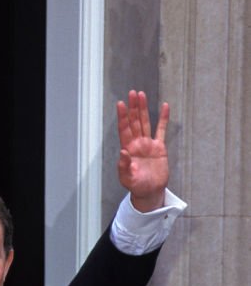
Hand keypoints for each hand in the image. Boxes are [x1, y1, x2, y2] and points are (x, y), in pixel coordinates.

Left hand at [117, 90, 169, 211]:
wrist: (150, 192)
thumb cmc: (136, 186)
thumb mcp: (127, 178)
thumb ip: (124, 166)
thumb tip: (123, 152)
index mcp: (127, 149)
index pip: (124, 129)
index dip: (122, 117)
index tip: (120, 104)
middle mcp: (137, 143)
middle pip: (134, 121)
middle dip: (133, 107)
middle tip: (132, 93)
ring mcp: (148, 144)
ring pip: (145, 122)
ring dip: (143, 109)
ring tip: (141, 95)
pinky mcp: (159, 147)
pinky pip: (161, 130)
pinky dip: (163, 119)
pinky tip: (165, 106)